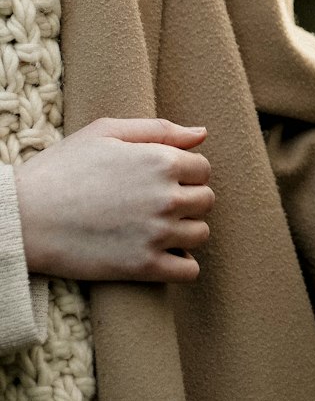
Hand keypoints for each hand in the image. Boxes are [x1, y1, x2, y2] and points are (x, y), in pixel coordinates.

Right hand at [13, 117, 214, 282]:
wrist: (22, 218)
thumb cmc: (61, 169)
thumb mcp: (105, 132)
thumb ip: (159, 130)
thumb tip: (201, 134)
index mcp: (161, 161)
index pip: (203, 168)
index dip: (184, 172)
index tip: (160, 180)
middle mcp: (166, 197)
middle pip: (206, 201)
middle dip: (188, 200)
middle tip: (157, 204)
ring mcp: (157, 234)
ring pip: (200, 234)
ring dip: (185, 231)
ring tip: (156, 228)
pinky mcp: (144, 267)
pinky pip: (188, 271)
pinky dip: (182, 265)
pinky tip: (161, 255)